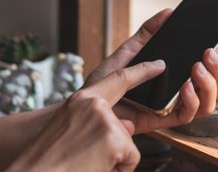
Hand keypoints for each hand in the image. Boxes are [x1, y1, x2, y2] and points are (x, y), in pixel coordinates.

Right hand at [7, 58, 167, 171]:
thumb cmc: (48, 157)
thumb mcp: (71, 129)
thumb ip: (101, 121)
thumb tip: (129, 124)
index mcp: (82, 99)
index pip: (119, 78)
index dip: (142, 70)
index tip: (160, 64)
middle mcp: (95, 105)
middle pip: (125, 127)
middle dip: (114, 146)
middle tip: (90, 156)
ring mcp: (106, 120)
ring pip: (128, 145)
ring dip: (112, 160)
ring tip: (85, 164)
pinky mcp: (115, 138)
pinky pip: (131, 159)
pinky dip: (118, 170)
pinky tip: (95, 170)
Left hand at [84, 9, 217, 133]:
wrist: (86, 106)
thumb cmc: (105, 82)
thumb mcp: (127, 52)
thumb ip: (147, 33)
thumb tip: (167, 12)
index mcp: (175, 75)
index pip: (206, 71)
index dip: (217, 63)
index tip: (213, 46)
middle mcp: (178, 92)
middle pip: (214, 87)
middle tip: (208, 54)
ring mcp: (172, 106)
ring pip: (207, 103)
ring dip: (208, 86)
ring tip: (196, 69)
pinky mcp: (163, 120)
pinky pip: (187, 116)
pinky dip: (191, 102)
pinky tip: (185, 87)